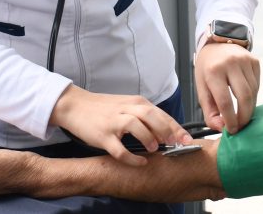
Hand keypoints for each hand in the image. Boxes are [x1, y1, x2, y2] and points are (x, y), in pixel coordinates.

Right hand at [50, 85, 190, 165]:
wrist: (75, 106)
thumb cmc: (104, 108)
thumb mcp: (127, 105)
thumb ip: (144, 115)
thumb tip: (166, 130)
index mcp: (136, 102)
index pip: (161, 113)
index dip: (176, 127)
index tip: (187, 139)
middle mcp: (126, 109)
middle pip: (152, 116)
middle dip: (167, 130)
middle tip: (176, 144)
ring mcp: (114, 122)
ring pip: (137, 127)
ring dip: (149, 139)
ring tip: (155, 149)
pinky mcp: (103, 136)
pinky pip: (120, 149)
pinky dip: (132, 157)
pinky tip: (140, 161)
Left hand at [194, 42, 259, 133]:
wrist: (216, 44)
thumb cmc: (207, 68)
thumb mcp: (201, 88)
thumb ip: (209, 111)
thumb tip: (221, 128)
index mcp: (213, 71)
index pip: (225, 101)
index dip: (230, 119)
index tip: (232, 130)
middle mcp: (231, 63)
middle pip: (244, 98)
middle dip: (244, 117)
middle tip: (241, 126)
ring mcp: (245, 60)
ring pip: (253, 92)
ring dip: (249, 108)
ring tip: (242, 114)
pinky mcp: (255, 61)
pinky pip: (257, 85)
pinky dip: (252, 96)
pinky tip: (245, 98)